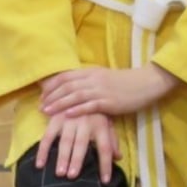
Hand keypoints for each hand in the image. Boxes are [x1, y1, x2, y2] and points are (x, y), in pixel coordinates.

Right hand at [34, 111, 115, 182]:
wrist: (77, 86)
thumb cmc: (94, 110)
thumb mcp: (107, 120)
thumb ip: (112, 139)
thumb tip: (118, 157)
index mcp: (101, 124)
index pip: (105, 147)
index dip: (106, 164)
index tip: (105, 181)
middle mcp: (85, 121)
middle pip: (81, 144)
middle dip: (77, 159)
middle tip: (73, 175)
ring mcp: (68, 119)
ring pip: (64, 141)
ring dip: (62, 157)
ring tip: (60, 173)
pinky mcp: (55, 118)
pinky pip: (47, 136)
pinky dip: (42, 151)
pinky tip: (40, 164)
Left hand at [40, 64, 175, 118]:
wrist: (146, 83)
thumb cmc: (126, 82)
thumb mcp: (105, 77)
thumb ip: (90, 80)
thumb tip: (73, 86)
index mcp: (92, 72)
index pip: (66, 76)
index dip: (52, 86)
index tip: (42, 95)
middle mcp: (94, 79)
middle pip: (67, 86)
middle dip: (51, 96)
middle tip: (40, 106)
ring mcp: (101, 90)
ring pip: (75, 95)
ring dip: (58, 103)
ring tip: (46, 111)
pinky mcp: (109, 101)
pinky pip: (90, 105)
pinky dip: (76, 109)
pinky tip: (66, 115)